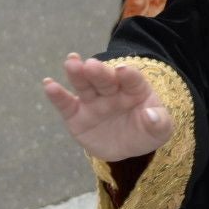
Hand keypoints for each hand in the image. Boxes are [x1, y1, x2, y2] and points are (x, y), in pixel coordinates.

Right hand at [43, 54, 175, 161]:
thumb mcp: (160, 130)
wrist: (127, 146)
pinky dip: (57, 95)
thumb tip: (151, 116)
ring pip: (85, 86)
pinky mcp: (76, 115)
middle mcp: (112, 91)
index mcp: (135, 89)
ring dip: (77, 75)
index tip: (123, 70)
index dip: (128, 75)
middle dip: (99, 72)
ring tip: (71, 62)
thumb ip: (160, 123)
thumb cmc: (146, 131)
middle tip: (90, 64)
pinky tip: (48, 84)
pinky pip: (66, 104)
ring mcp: (93, 101)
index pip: (132, 79)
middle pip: (105, 79)